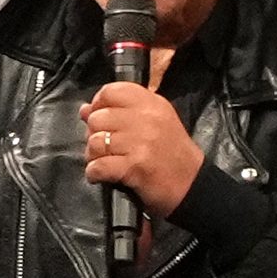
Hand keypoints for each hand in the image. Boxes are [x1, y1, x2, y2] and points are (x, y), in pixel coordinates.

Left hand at [80, 77, 203, 214]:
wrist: (192, 186)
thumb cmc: (172, 155)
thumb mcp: (155, 123)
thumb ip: (121, 112)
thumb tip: (85, 109)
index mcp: (152, 104)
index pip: (111, 91)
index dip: (98, 104)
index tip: (99, 118)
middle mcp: (146, 119)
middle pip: (98, 118)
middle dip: (94, 134)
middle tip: (103, 146)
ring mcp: (140, 143)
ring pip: (96, 142)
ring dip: (93, 155)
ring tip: (103, 161)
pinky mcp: (134, 167)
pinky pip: (99, 166)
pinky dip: (94, 173)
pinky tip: (100, 175)